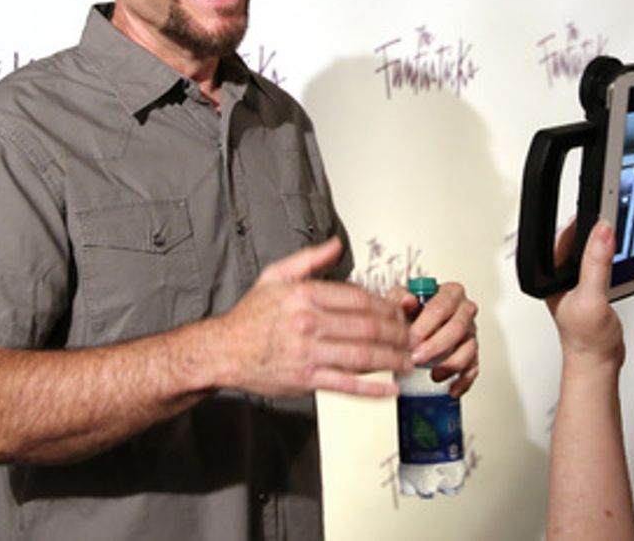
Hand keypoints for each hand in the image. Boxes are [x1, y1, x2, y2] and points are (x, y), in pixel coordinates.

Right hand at [211, 238, 412, 397]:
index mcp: (305, 295)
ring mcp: (308, 353)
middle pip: (368, 326)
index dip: (386, 306)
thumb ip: (309, 259)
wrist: (222, 350)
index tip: (399, 312)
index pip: (359, 298)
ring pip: (363, 355)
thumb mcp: (275, 276)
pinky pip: (346, 385)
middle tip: (411, 336)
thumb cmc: (250, 317)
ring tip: (408, 360)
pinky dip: (372, 389)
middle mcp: (308, 323)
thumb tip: (337, 245)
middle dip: (397, 332)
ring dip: (392, 358)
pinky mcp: (305, 379)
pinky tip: (390, 388)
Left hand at [386, 282, 478, 396]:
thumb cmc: (412, 309)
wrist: (417, 322)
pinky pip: (474, 368)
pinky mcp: (472, 353)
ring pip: (468, 349)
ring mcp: (470, 333)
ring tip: (433, 374)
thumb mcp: (400, 299)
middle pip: (457, 328)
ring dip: (450, 365)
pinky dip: (463, 381)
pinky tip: (452, 388)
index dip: (425, 325)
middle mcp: (465, 311)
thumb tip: (407, 300)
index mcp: (451, 293)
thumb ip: (400, 298)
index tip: (411, 338)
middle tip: (417, 357)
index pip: (441, 307)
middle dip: (436, 346)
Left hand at [546, 220, 623, 367]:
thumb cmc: (586, 341)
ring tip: (614, 232)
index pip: (561, 238)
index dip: (580, 223)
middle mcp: (558, 278)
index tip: (599, 211)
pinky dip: (609, 257)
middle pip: (575, 241)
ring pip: (588, 252)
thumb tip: (602, 232)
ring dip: (601, 244)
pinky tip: (617, 255)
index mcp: (548, 277)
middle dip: (592, 230)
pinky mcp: (589, 288)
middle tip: (609, 216)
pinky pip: (598, 264)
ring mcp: (574, 283)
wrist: (599, 362)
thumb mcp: (592, 297)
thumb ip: (596, 263)